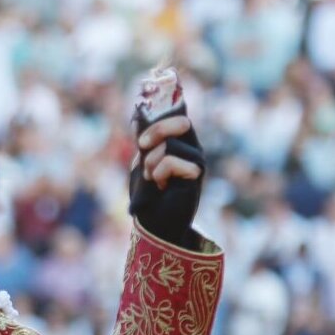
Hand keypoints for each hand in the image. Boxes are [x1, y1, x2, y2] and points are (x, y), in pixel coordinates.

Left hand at [128, 106, 204, 247]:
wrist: (154, 222)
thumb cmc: (148, 193)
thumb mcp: (142, 162)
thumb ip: (144, 141)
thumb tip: (138, 115)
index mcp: (180, 142)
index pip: (179, 114)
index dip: (165, 111)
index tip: (144, 126)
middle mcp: (192, 148)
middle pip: (181, 121)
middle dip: (157, 130)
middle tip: (142, 146)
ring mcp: (197, 160)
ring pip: (171, 144)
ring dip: (151, 162)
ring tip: (153, 177)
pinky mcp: (196, 175)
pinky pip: (171, 161)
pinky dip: (159, 173)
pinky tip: (162, 186)